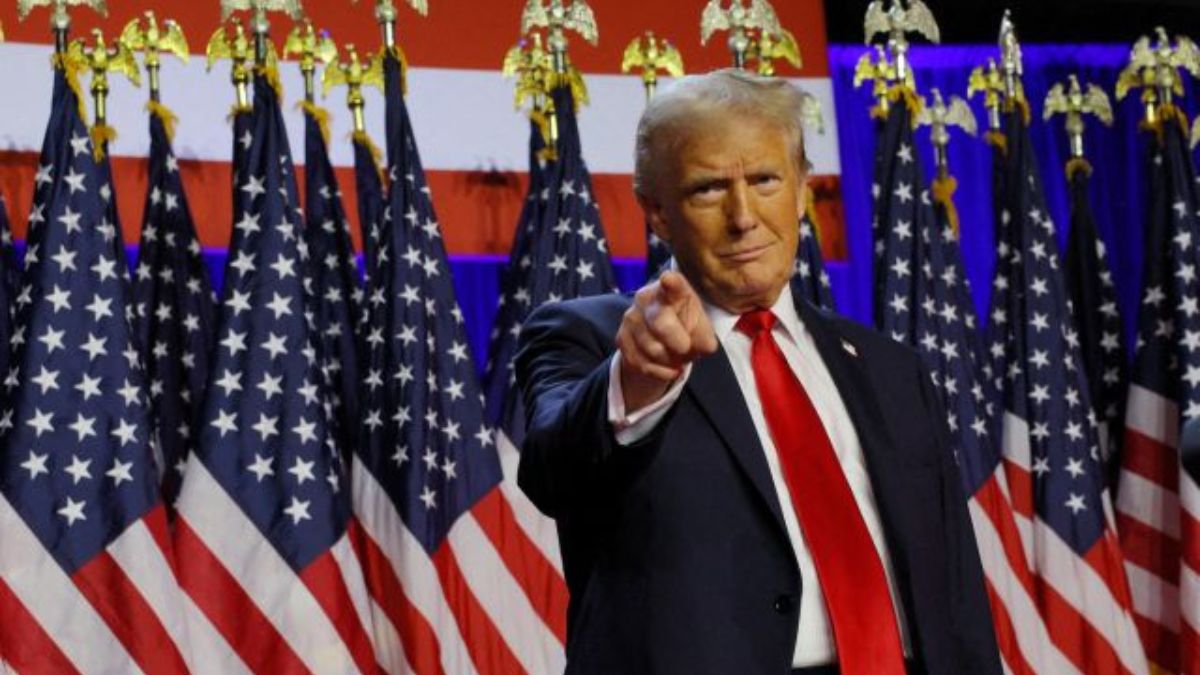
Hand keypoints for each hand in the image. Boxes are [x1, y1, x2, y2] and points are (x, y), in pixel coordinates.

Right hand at [616, 271, 718, 411]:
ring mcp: (631, 317)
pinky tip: (666, 365)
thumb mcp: (701, 328)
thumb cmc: (685, 325)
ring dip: (670, 360)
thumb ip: (705, 336)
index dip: (671, 282)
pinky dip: (660, 371)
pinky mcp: (621, 338)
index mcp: (672, 290)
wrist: (661, 338)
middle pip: (662, 324)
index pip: (672, 284)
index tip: (668, 279)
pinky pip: (643, 364)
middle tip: (685, 348)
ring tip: (675, 355)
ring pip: (653, 350)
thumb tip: (703, 347)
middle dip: (679, 344)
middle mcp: (646, 298)